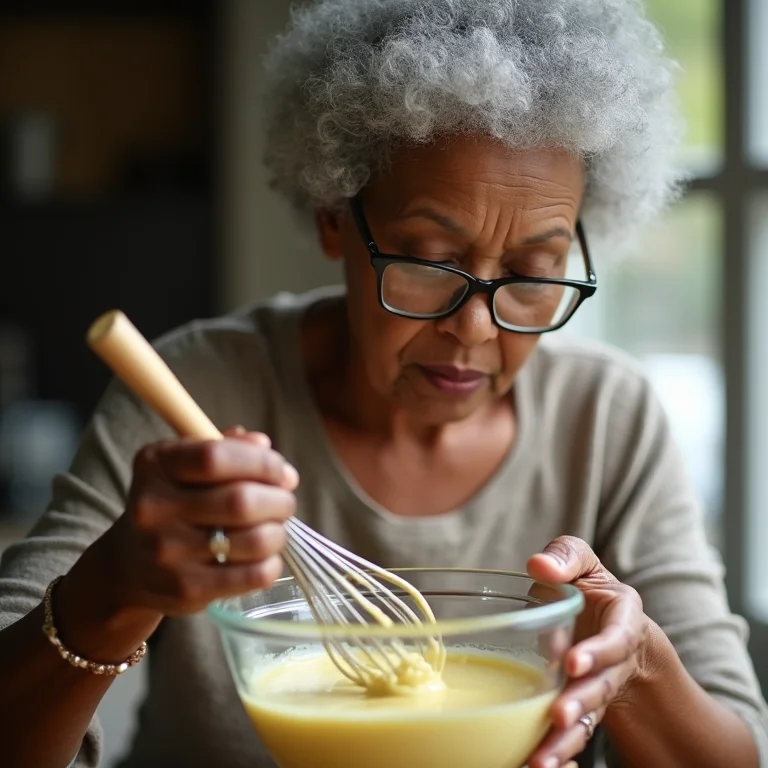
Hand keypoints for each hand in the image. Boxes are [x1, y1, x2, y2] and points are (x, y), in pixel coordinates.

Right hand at [98, 427, 296, 616]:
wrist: (129, 563)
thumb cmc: (173, 502)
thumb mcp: (187, 464)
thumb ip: (229, 447)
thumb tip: (271, 454)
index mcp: (155, 465)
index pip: (215, 456)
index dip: (260, 462)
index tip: (280, 472)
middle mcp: (154, 508)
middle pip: (241, 501)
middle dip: (279, 500)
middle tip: (284, 502)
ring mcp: (168, 552)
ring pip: (253, 540)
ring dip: (278, 532)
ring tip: (275, 529)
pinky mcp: (186, 590)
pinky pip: (252, 575)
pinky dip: (271, 563)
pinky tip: (266, 556)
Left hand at [525, 536, 648, 767]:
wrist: (606, 627)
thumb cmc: (588, 590)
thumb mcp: (583, 565)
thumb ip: (566, 557)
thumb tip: (538, 564)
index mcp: (622, 621)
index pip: (617, 638)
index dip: (598, 650)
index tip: (572, 661)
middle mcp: (616, 660)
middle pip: (603, 686)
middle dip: (582, 701)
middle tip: (560, 715)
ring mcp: (600, 689)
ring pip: (589, 717)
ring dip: (567, 739)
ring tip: (542, 760)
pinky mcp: (582, 709)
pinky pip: (574, 734)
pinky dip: (556, 751)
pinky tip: (535, 764)